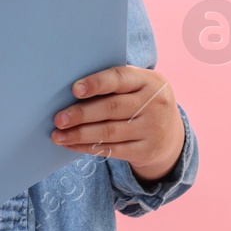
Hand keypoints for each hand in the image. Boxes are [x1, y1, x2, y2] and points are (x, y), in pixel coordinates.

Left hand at [51, 66, 184, 183]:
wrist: (172, 134)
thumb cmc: (140, 100)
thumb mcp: (137, 86)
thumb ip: (112, 84)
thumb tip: (70, 90)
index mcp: (149, 81)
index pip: (120, 78)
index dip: (96, 83)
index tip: (74, 90)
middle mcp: (154, 104)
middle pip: (112, 108)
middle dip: (81, 114)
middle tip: (58, 119)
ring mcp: (153, 129)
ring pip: (110, 132)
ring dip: (79, 134)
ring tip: (57, 135)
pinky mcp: (147, 151)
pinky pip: (112, 150)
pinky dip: (87, 148)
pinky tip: (70, 145)